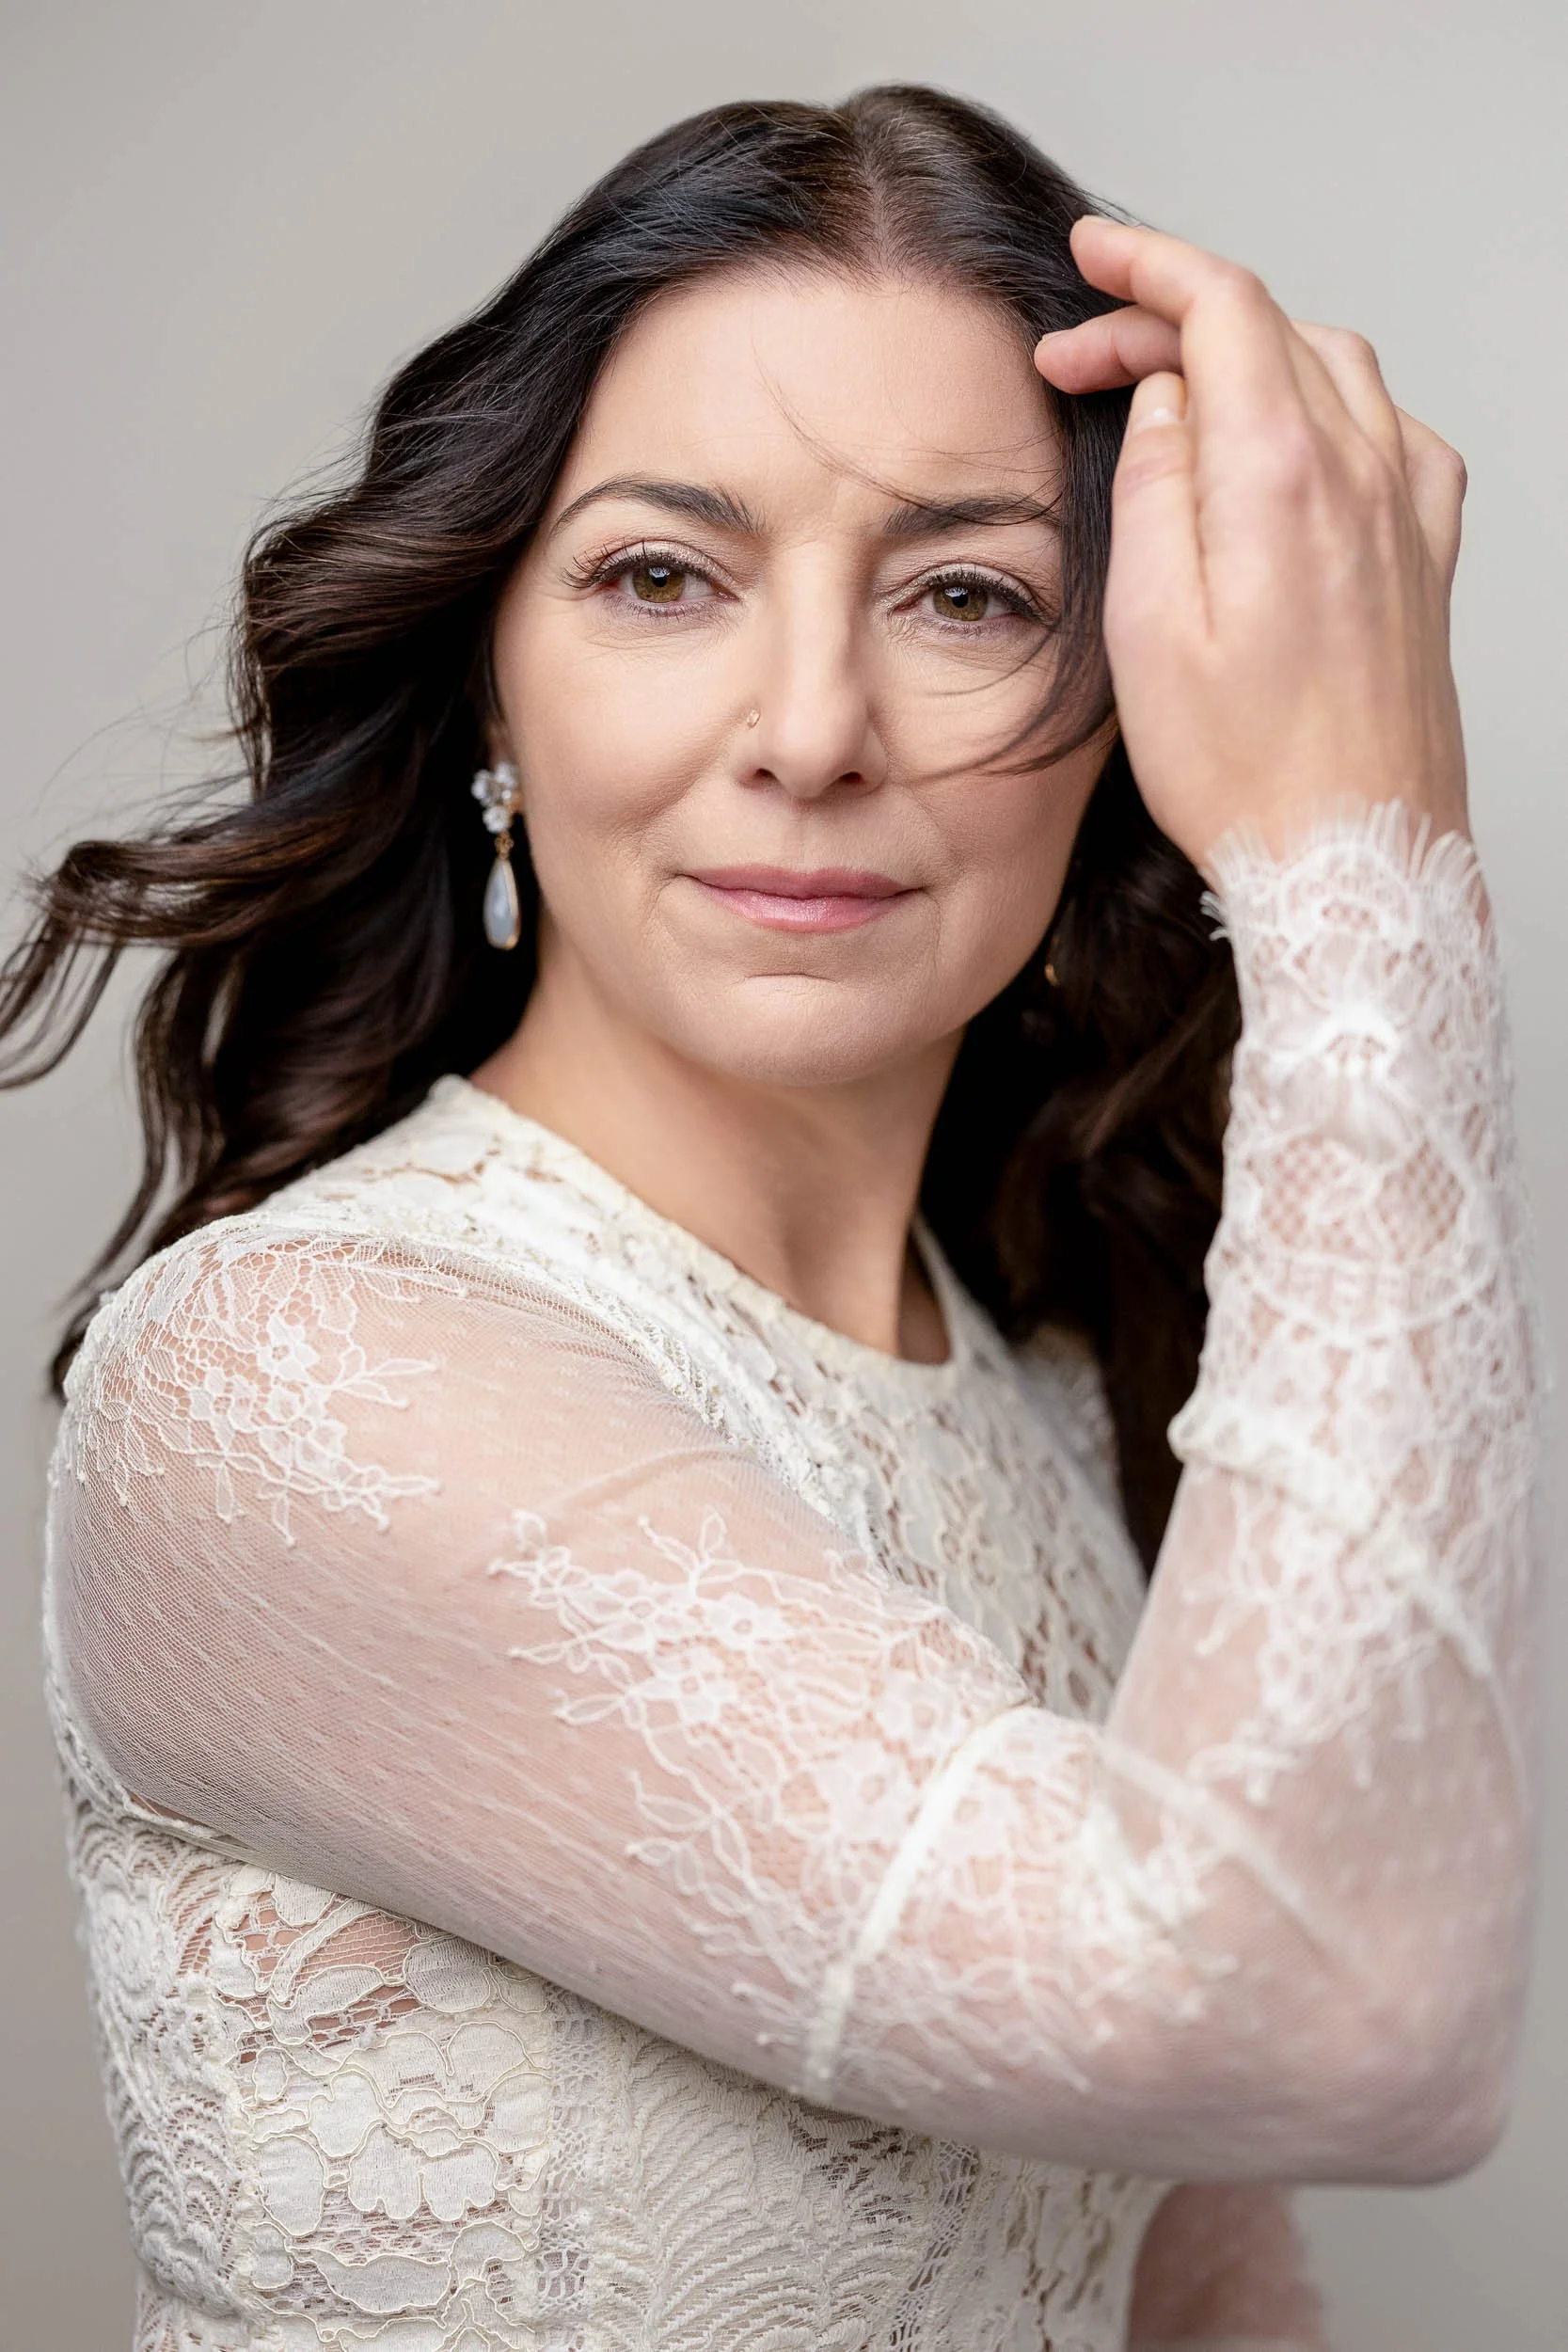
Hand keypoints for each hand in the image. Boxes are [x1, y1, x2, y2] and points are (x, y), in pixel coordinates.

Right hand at [1035, 217, 1468, 873]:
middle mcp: (1362, 469)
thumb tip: (1162, 398)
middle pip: (1269, 326)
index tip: (1088, 256)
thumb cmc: (1245, 769)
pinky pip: (1388, 427)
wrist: (1353, 856)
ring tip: (1172, 392)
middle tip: (1085, 360)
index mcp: (1282, 474)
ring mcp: (1409, 505)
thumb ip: (1154, 485)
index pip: (1221, 305)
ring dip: (1246, 353)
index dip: (1147, 263)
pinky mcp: (1428, 549)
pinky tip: (1283, 445)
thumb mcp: (1148, 627)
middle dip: (1170, 318)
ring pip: (1332, 363)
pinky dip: (1324, 402)